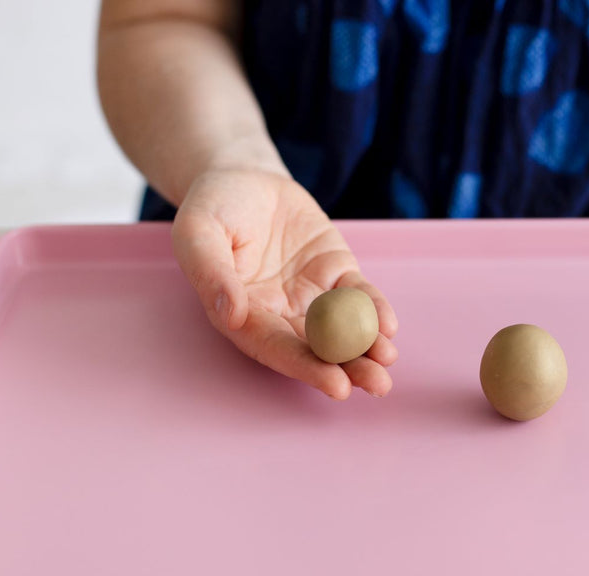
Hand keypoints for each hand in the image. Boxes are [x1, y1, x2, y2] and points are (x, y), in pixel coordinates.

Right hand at [171, 167, 397, 398]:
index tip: (336, 386)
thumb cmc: (213, 206)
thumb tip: (228, 314)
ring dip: (367, 348)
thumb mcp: (198, 232)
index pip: (275, 347)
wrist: (243, 176)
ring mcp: (310, 294)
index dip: (306, 367)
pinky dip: (375, 310)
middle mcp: (278, 313)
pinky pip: (358, 295)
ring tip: (388, 360)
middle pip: (314, 349)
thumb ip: (210, 272)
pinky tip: (389, 326)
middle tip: (378, 384)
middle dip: (348, 369)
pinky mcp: (334, 272)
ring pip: (341, 329)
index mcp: (242, 313)